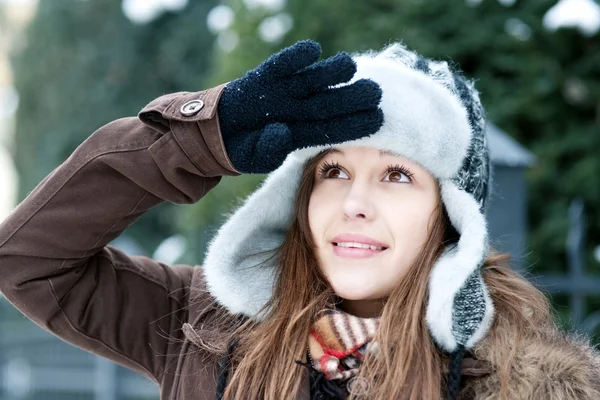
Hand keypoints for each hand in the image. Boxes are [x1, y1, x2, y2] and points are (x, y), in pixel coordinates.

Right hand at [217, 40, 383, 173]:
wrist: (216, 131)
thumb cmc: (243, 148)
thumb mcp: (256, 157)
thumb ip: (269, 150)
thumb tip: (283, 132)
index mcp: (302, 132)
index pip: (332, 129)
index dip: (354, 124)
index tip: (377, 119)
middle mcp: (299, 109)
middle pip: (329, 102)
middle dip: (351, 97)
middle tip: (375, 91)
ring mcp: (284, 91)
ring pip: (311, 80)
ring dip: (330, 72)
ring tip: (350, 65)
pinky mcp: (265, 77)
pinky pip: (282, 65)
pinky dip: (295, 58)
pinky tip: (312, 50)